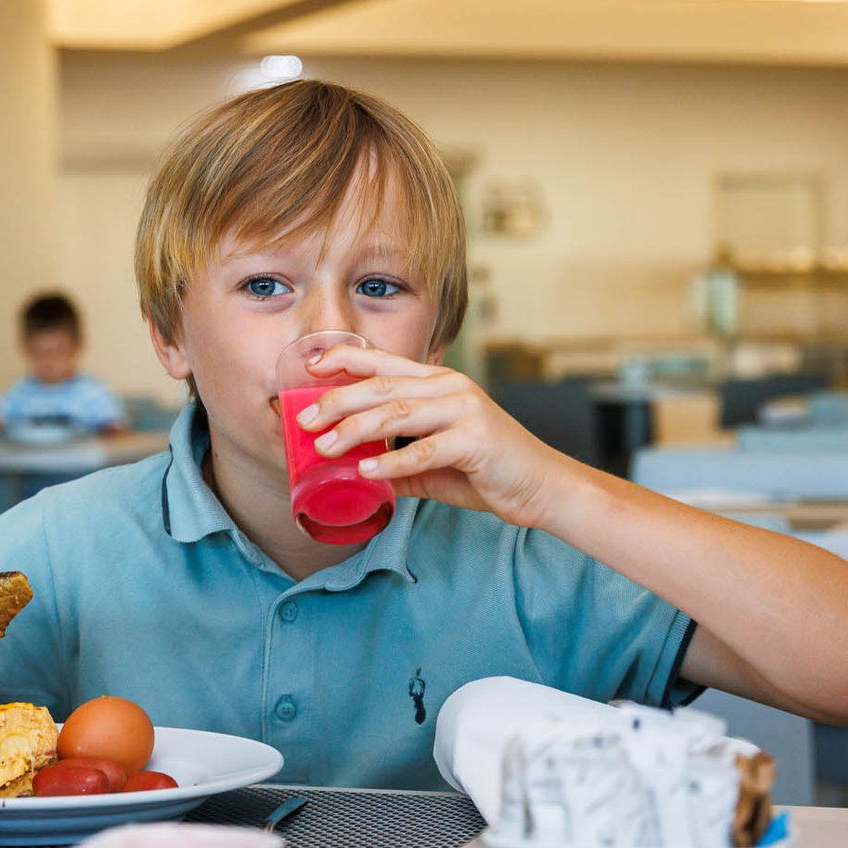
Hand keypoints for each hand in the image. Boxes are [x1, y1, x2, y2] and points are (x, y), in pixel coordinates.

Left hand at [297, 345, 578, 528]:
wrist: (543, 487)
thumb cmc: (489, 472)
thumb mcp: (436, 464)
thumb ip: (400, 465)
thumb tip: (358, 477)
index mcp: (438, 384)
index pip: (384, 363)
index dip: (345, 359)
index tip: (310, 366)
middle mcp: (449, 388)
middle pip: (381, 386)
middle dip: (337, 401)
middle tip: (305, 421)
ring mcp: (464, 410)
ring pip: (396, 414)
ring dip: (354, 431)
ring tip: (324, 448)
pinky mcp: (475, 439)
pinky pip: (424, 449)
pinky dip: (391, 462)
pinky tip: (366, 472)